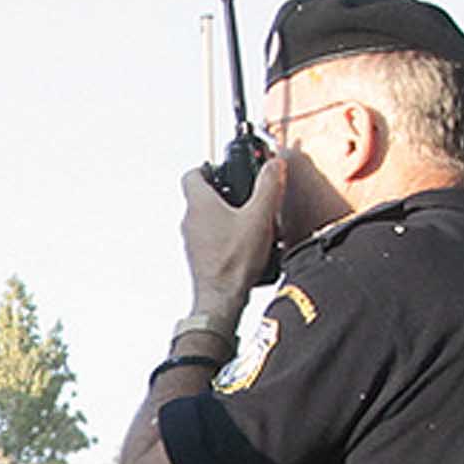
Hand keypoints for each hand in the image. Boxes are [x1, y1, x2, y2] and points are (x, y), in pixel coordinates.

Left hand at [179, 159, 285, 320]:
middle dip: (226, 192)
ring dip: (228, 215)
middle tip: (247, 193)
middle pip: (202, 196)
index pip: (192, 174)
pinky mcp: (199, 257)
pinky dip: (227, 234)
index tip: (225, 168)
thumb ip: (268, 186)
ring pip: (208, 218)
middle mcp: (189, 221)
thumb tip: (274, 165)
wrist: (221, 299)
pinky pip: (212, 238)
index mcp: (199, 204)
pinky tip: (248, 242)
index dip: (208, 167)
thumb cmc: (234, 261)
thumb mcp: (260, 216)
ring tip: (253, 220)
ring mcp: (192, 241)